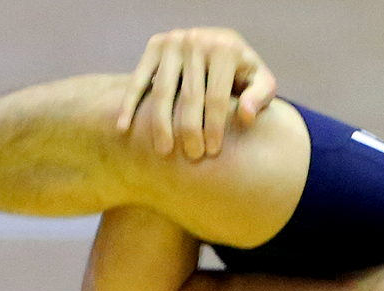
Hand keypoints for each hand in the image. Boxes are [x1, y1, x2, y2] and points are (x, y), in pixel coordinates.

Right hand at [116, 27, 278, 159]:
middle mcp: (197, 41)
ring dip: (160, 123)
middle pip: (190, 96)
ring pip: (163, 90)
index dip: (214, 127)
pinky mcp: (155, 45)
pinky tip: (123, 127)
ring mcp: (174, 42)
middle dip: (189, 130)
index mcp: (225, 50)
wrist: (222, 43)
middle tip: (191, 156)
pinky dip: (129, 103)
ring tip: (163, 150)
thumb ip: (260, 96)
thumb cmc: (243, 72)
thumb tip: (247, 115)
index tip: (211, 152)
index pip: (217, 96)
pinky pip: (140, 78)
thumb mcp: (261, 80)